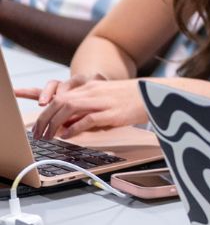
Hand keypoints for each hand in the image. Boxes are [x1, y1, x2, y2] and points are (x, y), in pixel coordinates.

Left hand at [31, 76, 145, 139]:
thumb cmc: (132, 99)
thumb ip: (88, 108)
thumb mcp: (106, 99)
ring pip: (68, 108)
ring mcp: (102, 101)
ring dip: (54, 123)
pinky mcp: (112, 113)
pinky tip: (67, 136)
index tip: (38, 123)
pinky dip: (74, 128)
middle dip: (44, 119)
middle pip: (59, 102)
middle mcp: (93, 92)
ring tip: (48, 136)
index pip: (59, 96)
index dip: (45, 109)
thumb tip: (68, 123)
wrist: (156, 93)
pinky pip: (87, 119)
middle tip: (38, 134)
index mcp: (90, 87)